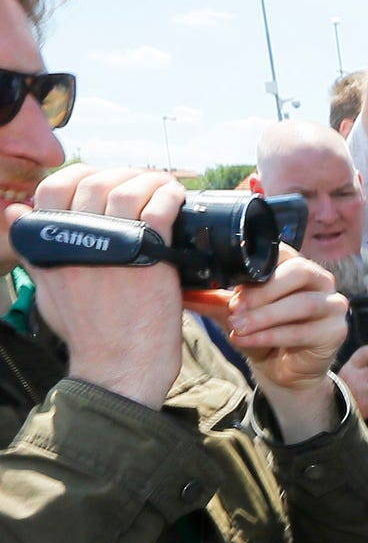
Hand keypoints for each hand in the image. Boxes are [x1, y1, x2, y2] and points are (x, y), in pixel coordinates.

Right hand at [6, 165, 185, 406]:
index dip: (78, 176)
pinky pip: (159, 208)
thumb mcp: (46, 289)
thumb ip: (32, 249)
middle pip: (94, 182)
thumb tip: (16, 214)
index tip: (100, 180)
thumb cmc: (88, 335)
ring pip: (127, 189)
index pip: (53, 189)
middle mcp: (77, 239)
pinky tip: (175, 196)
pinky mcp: (150, 255)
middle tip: (138, 183)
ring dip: (148, 180)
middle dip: (119, 175)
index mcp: (49, 243)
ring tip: (161, 185)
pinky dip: (168, 194)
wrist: (121, 368)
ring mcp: (114, 245)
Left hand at [222, 247, 348, 393]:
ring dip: (266, 316)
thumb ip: (213, 299)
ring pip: (303, 304)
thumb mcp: (234, 313)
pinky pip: (304, 331)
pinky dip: (272, 336)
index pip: (283, 251)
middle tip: (235, 307)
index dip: (258, 265)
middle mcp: (320, 280)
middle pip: (300, 272)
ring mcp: (333, 305)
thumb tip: (182, 290)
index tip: (230, 282)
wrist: (283, 369)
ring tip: (237, 327)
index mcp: (296, 265)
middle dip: (264, 291)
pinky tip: (248, 340)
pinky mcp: (336, 332)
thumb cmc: (262, 333)